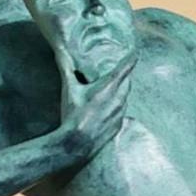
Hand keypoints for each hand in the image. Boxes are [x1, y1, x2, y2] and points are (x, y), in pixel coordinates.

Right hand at [42, 57, 137, 175]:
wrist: (77, 145)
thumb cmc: (73, 115)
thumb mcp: (69, 89)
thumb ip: (66, 67)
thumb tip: (60, 50)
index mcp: (110, 88)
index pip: (125, 69)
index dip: (130, 59)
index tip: (135, 52)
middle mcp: (120, 100)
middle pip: (127, 82)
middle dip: (124, 74)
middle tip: (120, 67)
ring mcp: (120, 114)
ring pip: (125, 97)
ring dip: (121, 90)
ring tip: (113, 86)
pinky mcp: (118, 126)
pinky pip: (122, 111)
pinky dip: (118, 105)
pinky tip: (109, 107)